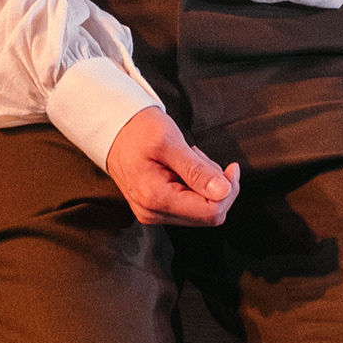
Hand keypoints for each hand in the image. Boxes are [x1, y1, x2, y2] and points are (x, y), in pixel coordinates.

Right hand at [105, 107, 241, 226]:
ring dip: (204, 185)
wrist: (112, 128)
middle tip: (200, 157)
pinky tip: (183, 168)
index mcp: (156, 198)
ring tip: (189, 158)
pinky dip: (194, 187)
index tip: (230, 167)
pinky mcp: (155, 208)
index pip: (210, 212)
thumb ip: (196, 169)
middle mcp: (154, 213)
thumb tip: (223, 191)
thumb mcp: (170, 141)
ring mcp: (153, 213)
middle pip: (207, 215)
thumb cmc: (138, 129)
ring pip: (200, 211)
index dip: (227, 191)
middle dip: (216, 186)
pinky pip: (187, 206)